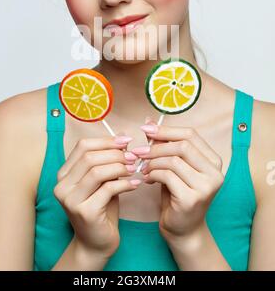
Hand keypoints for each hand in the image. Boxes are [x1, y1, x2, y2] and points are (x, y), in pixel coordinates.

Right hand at [53, 134, 139, 258]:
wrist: (96, 242)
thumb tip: (123, 137)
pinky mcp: (84, 212)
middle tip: (134, 156)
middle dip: (115, 153)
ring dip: (120, 167)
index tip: (126, 140)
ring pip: (97, 171)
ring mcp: (70, 199)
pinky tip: (135, 183)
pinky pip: (107, 189)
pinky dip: (124, 183)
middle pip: (89, 157)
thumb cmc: (101, 208)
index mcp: (64, 174)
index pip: (82, 146)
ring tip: (135, 168)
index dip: (106, 141)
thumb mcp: (103, 180)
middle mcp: (62, 185)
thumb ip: (108, 160)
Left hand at [131, 123, 223, 243]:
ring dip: (152, 162)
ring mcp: (206, 186)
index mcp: (213, 160)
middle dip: (156, 146)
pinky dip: (153, 174)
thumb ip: (163, 144)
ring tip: (143, 168)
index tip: (145, 129)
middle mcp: (215, 172)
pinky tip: (147, 179)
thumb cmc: (177, 195)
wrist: (183, 230)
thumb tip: (148, 122)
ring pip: (173, 160)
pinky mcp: (192, 198)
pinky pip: (167, 176)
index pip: (190, 134)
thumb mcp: (172, 166)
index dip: (166, 130)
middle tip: (138, 151)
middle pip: (182, 145)